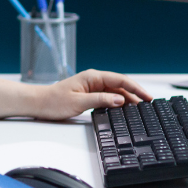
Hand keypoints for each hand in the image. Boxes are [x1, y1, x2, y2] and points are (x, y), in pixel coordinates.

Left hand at [32, 69, 151, 120]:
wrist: (39, 103)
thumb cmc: (54, 101)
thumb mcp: (79, 102)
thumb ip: (100, 100)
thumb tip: (120, 99)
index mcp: (92, 76)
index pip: (120, 80)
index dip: (135, 88)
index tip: (147, 97)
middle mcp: (94, 80)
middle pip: (120, 86)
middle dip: (135, 94)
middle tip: (148, 105)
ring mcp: (93, 87)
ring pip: (116, 92)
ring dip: (127, 100)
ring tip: (140, 110)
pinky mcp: (90, 95)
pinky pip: (108, 97)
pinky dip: (118, 103)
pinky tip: (124, 110)